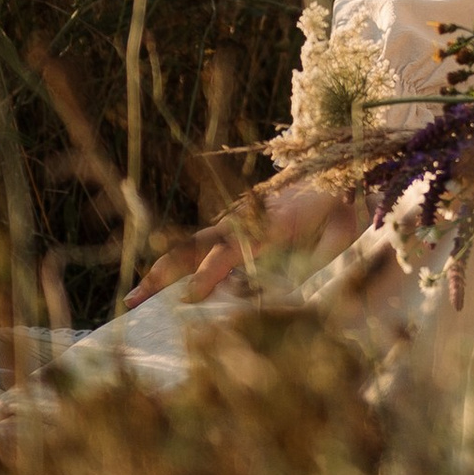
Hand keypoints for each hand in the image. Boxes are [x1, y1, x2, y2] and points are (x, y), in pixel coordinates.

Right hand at [121, 165, 360, 306]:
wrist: (340, 172)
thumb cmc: (340, 210)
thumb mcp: (337, 238)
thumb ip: (313, 264)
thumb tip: (282, 298)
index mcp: (267, 224)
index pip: (227, 252)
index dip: (209, 275)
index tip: (188, 298)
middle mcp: (242, 221)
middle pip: (193, 247)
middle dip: (162, 275)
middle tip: (133, 302)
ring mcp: (234, 220)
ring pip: (190, 246)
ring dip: (162, 272)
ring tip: (134, 299)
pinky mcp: (235, 224)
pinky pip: (202, 246)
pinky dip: (179, 266)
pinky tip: (161, 288)